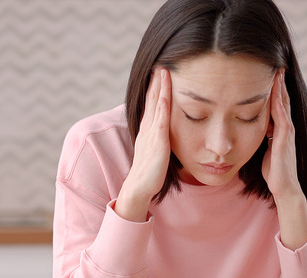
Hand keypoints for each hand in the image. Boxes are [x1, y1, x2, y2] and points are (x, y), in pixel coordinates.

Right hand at [116, 68, 171, 220]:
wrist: (139, 187)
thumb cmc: (149, 172)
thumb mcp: (155, 150)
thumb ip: (160, 139)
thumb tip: (166, 132)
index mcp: (147, 129)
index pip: (152, 103)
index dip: (155, 87)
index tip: (160, 71)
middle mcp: (147, 128)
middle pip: (152, 99)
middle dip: (156, 80)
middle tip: (161, 62)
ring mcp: (151, 133)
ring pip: (156, 105)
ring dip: (159, 87)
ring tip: (163, 70)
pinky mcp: (157, 142)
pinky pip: (161, 120)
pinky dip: (163, 105)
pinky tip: (166, 94)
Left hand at [262, 70, 302, 201]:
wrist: (284, 188)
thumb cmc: (273, 171)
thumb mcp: (264, 148)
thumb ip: (262, 136)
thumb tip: (250, 127)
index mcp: (280, 129)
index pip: (277, 103)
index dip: (274, 88)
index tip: (268, 72)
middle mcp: (286, 127)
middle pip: (282, 99)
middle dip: (279, 82)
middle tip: (276, 64)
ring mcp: (287, 133)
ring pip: (284, 105)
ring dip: (281, 88)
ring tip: (277, 71)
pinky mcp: (285, 140)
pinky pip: (282, 118)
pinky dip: (279, 105)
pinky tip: (275, 93)